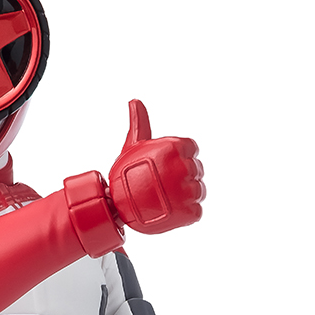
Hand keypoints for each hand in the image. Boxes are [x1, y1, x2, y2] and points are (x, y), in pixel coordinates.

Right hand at [108, 100, 205, 234]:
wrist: (115, 206)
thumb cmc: (125, 174)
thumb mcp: (132, 145)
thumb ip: (140, 123)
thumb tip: (135, 101)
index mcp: (174, 147)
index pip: (191, 148)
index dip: (179, 158)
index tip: (165, 166)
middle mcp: (182, 167)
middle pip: (197, 170)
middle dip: (183, 177)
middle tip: (163, 185)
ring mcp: (186, 191)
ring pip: (199, 191)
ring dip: (186, 195)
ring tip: (167, 199)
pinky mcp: (186, 212)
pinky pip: (196, 212)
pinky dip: (186, 213)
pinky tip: (171, 211)